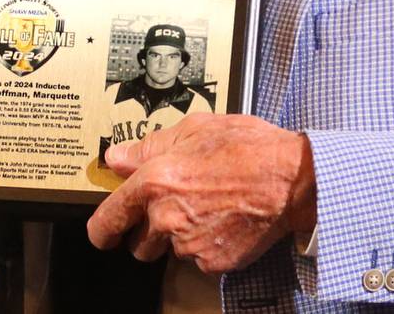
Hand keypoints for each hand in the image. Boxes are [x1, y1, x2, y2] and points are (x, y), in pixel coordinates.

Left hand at [86, 113, 315, 273]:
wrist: (291, 180)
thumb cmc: (247, 147)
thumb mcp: (193, 129)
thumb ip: (148, 147)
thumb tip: (116, 158)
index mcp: (154, 183)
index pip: (108, 220)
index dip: (102, 230)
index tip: (103, 233)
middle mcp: (166, 218)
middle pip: (139, 245)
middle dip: (150, 232)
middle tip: (177, 210)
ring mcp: (189, 246)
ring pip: (171, 252)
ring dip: (180, 239)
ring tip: (208, 210)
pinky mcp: (213, 263)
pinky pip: (199, 261)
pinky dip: (208, 247)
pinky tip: (225, 223)